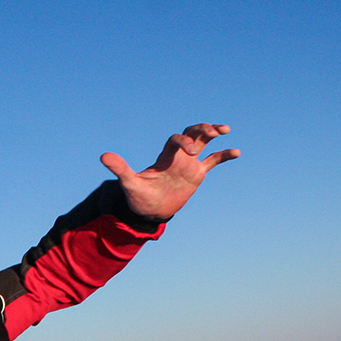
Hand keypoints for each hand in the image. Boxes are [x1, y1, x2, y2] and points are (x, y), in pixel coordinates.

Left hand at [101, 124, 239, 221]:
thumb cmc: (138, 197)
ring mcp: (189, 164)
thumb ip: (120, 169)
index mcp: (165, 156)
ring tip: (225, 129)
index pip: (176, 139)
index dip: (184, 141)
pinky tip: (237, 152)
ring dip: (214, 133)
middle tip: (214, 130)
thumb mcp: (129, 183)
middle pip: (192, 133)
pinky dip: (224, 156)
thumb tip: (103, 156)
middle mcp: (178, 156)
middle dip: (202, 129)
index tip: (190, 152)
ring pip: (204, 143)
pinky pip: (213, 161)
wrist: (149, 211)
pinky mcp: (197, 174)